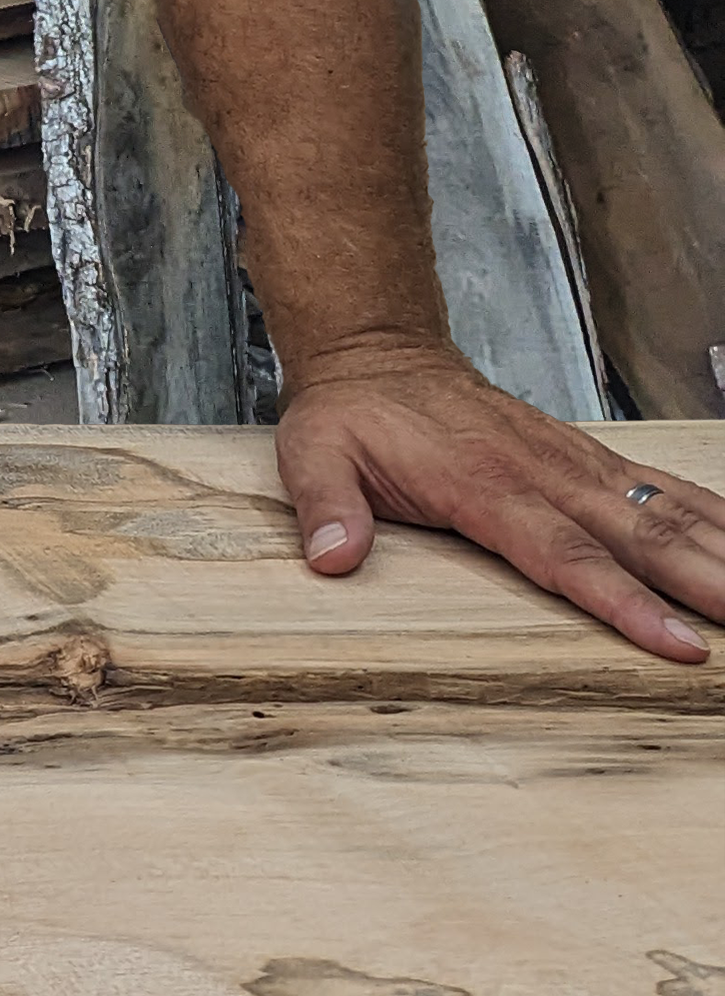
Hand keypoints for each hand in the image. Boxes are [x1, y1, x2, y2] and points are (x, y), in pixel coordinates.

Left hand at [276, 336, 722, 662]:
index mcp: (484, 482)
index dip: (623, 602)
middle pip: (641, 537)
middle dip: (709, 586)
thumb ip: (327, 506)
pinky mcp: (590, 459)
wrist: (377, 352)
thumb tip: (332, 559)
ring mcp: (575, 463)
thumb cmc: (353, 413)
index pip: (565, 554)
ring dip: (724, 554)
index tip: (678, 643)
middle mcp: (544, 471)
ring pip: (667, 511)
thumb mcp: (312, 452)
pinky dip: (717, 517)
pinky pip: (664, 488)